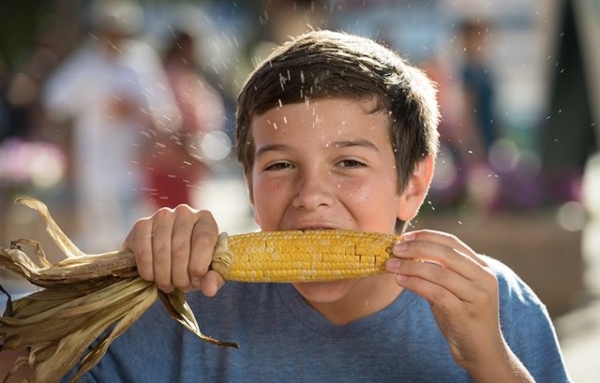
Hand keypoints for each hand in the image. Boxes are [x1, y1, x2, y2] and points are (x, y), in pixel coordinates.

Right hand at [122, 205, 224, 295]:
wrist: (167, 255)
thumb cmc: (193, 261)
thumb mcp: (209, 271)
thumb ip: (214, 278)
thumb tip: (209, 289)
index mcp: (205, 219)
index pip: (203, 240)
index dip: (199, 266)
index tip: (197, 281)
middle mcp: (184, 212)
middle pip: (180, 250)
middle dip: (181, 277)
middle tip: (181, 287)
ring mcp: (161, 216)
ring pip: (161, 253)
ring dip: (164, 277)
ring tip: (168, 284)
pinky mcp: (141, 225)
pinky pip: (143, 253)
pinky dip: (148, 271)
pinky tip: (153, 277)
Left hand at [385, 230, 531, 380]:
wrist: (482, 352)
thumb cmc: (463, 318)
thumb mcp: (453, 290)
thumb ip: (438, 272)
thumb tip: (407, 254)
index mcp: (482, 268)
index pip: (452, 242)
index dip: (426, 236)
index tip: (405, 236)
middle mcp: (484, 278)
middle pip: (446, 253)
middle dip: (417, 248)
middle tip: (395, 248)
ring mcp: (477, 296)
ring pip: (439, 273)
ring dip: (411, 266)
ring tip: (391, 265)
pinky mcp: (466, 313)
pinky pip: (436, 293)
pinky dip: (415, 284)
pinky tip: (400, 280)